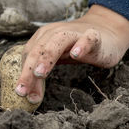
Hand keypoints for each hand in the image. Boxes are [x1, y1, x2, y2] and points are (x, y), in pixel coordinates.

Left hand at [14, 5, 128, 103]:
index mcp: (43, 37)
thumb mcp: (57, 60)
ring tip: (39, 73)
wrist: (106, 32)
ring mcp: (75, 33)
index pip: (29, 55)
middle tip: (22, 90)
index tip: (22, 94)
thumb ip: (42, 74)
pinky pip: (87, 39)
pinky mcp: (94, 36)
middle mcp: (56, 32)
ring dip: (47, 57)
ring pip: (58, 41)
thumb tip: (29, 96)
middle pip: (38, 49)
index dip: (24, 74)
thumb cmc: (76, 48)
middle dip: (28, 70)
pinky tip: (75, 55)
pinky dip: (81, 45)